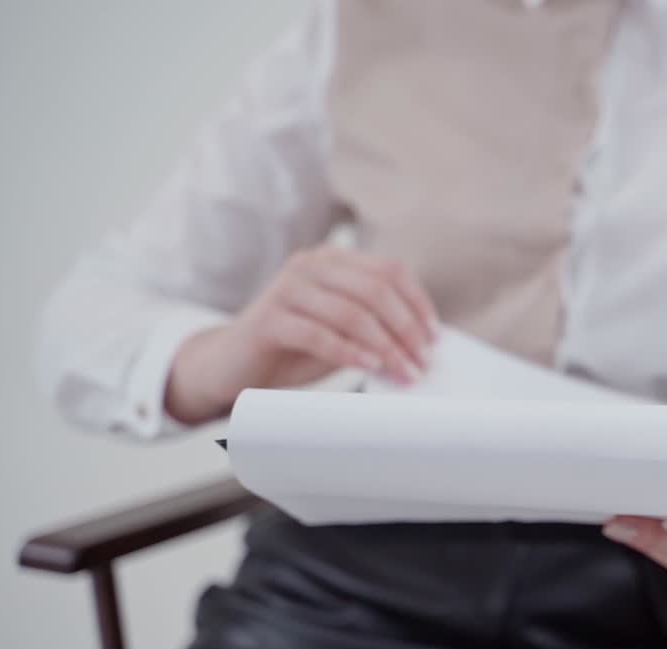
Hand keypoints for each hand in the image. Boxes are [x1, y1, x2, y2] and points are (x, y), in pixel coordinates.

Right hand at [165, 245, 438, 423]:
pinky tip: (370, 367)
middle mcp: (310, 265)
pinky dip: (350, 352)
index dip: (418, 303)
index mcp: (333, 260)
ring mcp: (287, 288)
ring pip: (351, 313)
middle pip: (376, 290)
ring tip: (404, 371)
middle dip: (407, 329)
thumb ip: (374, 325)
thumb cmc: (293, 348)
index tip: (434, 337)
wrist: (231, 365)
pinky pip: (319, 334)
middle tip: (423, 361)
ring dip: (386, 347)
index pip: (390, 270)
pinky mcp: (269, 319)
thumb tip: (422, 343)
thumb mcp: (341, 329)